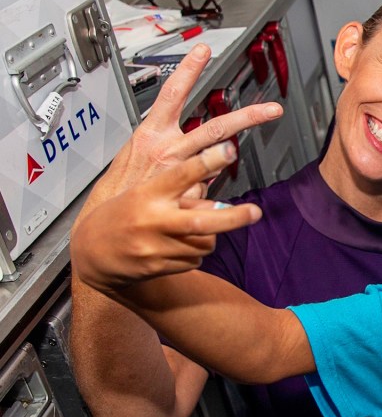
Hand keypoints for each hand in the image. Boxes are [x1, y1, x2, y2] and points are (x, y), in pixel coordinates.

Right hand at [71, 142, 261, 291]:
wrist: (92, 254)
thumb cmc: (121, 215)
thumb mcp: (142, 189)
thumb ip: (177, 187)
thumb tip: (212, 180)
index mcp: (147, 193)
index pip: (181, 174)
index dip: (206, 162)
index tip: (229, 150)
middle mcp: (153, 220)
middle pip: (201, 220)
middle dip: (233, 218)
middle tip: (255, 212)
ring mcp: (157, 247)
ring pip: (205, 241)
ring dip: (211, 234)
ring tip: (193, 228)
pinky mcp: (160, 267)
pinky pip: (196, 258)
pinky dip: (196, 250)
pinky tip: (178, 245)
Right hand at [82, 44, 281, 216]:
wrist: (101, 233)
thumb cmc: (121, 193)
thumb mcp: (138, 160)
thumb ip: (176, 154)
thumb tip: (209, 156)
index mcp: (152, 137)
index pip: (171, 96)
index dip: (187, 71)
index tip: (203, 51)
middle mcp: (166, 152)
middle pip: (213, 128)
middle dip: (247, 117)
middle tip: (272, 110)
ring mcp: (175, 176)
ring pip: (216, 166)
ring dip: (232, 185)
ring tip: (248, 202)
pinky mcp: (180, 204)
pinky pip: (207, 206)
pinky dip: (207, 215)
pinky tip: (194, 221)